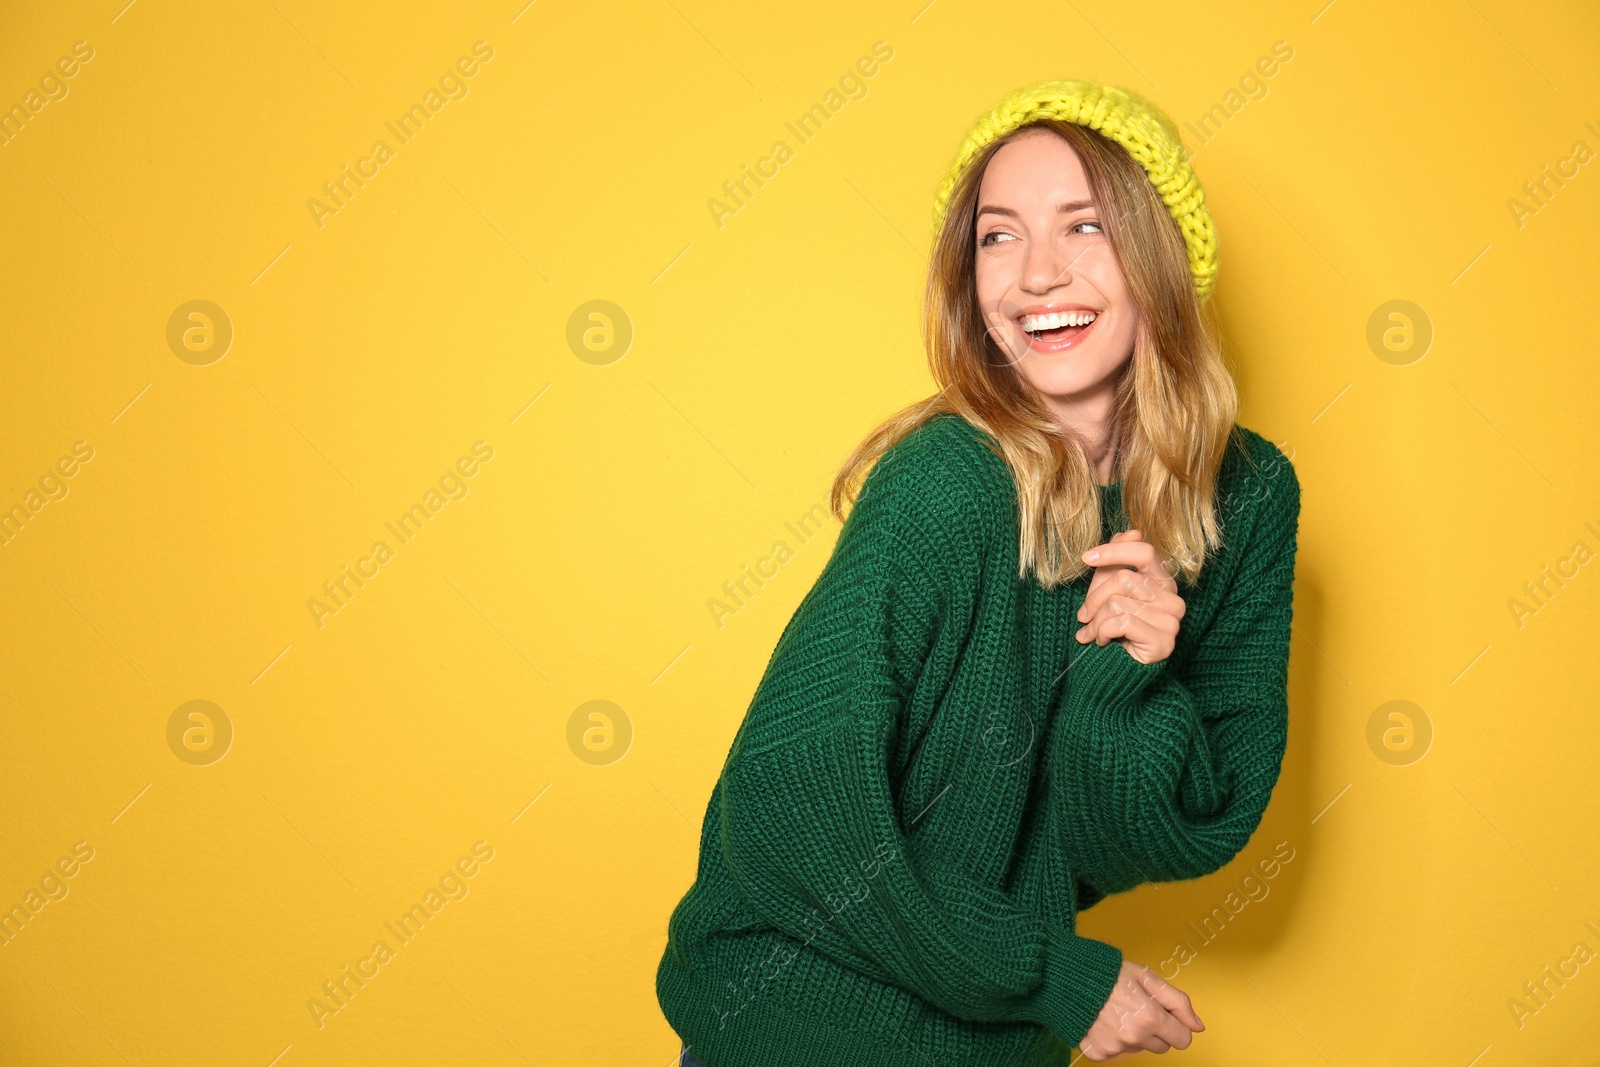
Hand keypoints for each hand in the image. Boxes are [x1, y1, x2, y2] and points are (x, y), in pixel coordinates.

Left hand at [1075, 529, 1184, 664]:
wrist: (1117, 672)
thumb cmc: (1113, 628)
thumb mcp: (1109, 590)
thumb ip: (1117, 562)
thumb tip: (1129, 532)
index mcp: (1163, 582)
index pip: (1144, 552)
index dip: (1113, 551)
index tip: (1086, 557)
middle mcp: (1174, 599)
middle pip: (1124, 578)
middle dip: (1094, 598)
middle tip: (1083, 617)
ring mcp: (1172, 621)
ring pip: (1118, 602)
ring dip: (1095, 620)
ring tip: (1092, 633)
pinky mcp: (1164, 642)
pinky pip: (1121, 622)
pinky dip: (1102, 632)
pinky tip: (1103, 642)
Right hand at [1077, 959, 1203, 1060]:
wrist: (1067, 977)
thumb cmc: (1108, 973)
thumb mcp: (1148, 978)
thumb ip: (1178, 1002)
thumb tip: (1198, 1026)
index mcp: (1150, 1018)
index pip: (1183, 1039)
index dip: (1176, 1024)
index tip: (1163, 1012)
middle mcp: (1134, 1037)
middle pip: (1162, 1046)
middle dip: (1156, 1029)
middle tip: (1138, 1007)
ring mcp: (1115, 1048)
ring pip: (1139, 1048)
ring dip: (1134, 1034)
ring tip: (1118, 1011)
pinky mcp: (1098, 1053)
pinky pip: (1116, 1053)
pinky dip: (1113, 1040)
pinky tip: (1104, 1021)